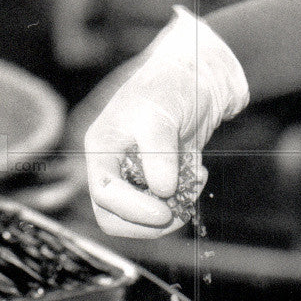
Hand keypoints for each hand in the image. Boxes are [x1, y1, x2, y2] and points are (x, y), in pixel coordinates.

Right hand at [84, 6, 248, 237]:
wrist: (198, 77)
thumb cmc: (171, 86)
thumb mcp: (161, 115)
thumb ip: (158, 154)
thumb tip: (161, 191)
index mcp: (101, 149)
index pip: (105, 196)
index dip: (133, 211)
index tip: (165, 214)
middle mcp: (112, 166)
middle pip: (114, 218)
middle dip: (148, 223)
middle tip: (178, 210)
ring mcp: (134, 176)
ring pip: (141, 220)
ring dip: (170, 212)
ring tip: (193, 185)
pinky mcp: (158, 181)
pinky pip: (166, 206)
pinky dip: (185, 199)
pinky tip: (199, 173)